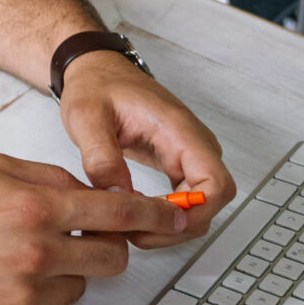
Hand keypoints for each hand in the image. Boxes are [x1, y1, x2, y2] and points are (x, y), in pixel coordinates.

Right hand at [0, 152, 185, 304]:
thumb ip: (53, 179)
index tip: (177, 217)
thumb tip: (94, 195)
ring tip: (25, 254)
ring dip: (69, 271)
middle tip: (82, 235)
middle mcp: (37, 253)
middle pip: (113, 258)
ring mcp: (26, 294)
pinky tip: (12, 278)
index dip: (156, 214)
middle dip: (107, 245)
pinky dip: (46, 297)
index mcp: (36, 207)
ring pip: (82, 285)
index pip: (118, 211)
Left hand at [58, 51, 234, 247]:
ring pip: (200, 206)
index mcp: (179, 130)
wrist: (97, 71)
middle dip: (176, 227)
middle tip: (134, 234)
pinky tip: (136, 218)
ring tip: (130, 228)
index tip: (156, 222)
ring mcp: (188, 155)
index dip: (194, 213)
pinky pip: (184, 200)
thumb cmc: (96, 85)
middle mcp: (193, 144)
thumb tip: (118, 198)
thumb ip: (101, 157)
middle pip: (211, 203)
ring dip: (170, 226)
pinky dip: (164, 216)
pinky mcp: (177, 163)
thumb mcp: (86, 117)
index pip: (216, 185)